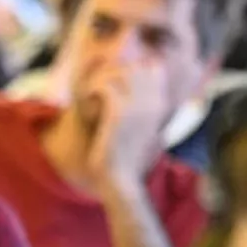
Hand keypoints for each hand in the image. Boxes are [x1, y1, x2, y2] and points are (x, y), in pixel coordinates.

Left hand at [84, 63, 170, 196]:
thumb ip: (140, 114)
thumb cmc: (128, 160)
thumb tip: (127, 101)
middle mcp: (153, 102)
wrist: (122, 181)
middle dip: (113, 70)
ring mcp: (138, 106)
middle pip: (135, 65)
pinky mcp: (119, 114)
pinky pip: (104, 86)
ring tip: (90, 95)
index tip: (113, 80)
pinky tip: (86, 105)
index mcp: (161, 105)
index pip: (154, 66)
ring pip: (119, 71)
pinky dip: (91, 91)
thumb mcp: (142, 133)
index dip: (132, 66)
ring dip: (101, 80)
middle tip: (97, 86)